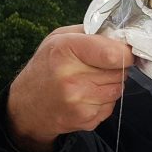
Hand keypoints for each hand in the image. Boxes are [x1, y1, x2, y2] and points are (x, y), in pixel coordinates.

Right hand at [6, 25, 134, 151]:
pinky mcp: (85, 119)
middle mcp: (70, 78)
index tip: (121, 53)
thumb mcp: (59, 38)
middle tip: (96, 67)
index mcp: (64, 50)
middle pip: (119, 71)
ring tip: (89, 81)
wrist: (27, 105)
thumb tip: (122, 37)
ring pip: (118, 89)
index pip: (114, 54)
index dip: (124, 53)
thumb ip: (91, 33)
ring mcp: (78, 101)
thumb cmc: (46, 66)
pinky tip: (86, 97)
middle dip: (115, 68)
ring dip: (111, 84)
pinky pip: (111, 106)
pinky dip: (104, 101)